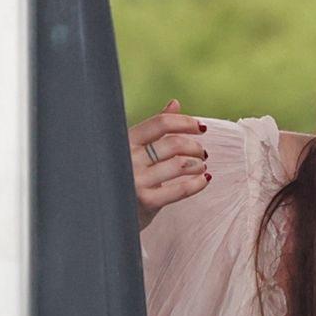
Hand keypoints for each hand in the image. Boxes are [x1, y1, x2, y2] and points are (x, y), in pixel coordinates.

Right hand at [131, 100, 209, 229]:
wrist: (110, 212)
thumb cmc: (127, 176)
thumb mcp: (136, 149)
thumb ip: (155, 127)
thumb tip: (175, 103)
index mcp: (127, 140)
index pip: (160, 123)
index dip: (185, 122)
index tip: (201, 127)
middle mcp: (129, 158)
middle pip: (173, 144)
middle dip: (194, 146)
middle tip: (202, 152)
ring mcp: (137, 180)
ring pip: (179, 165)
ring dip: (197, 164)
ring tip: (201, 166)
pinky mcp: (146, 202)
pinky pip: (180, 190)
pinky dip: (197, 183)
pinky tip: (204, 180)